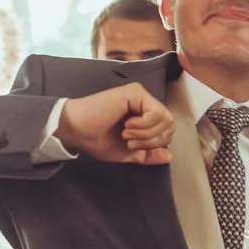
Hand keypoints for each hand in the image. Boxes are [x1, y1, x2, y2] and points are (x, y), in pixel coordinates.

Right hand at [56, 83, 173, 164]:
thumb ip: (148, 155)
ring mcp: (141, 96)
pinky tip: (127, 125)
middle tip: (129, 141)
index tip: (132, 146)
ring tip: (126, 133)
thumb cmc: (98, 139)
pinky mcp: (136, 92)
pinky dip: (144, 125)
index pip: (167, 132)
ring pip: (166, 119)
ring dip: (146, 133)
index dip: (154, 145)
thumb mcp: (128, 153)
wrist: (78, 130)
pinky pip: (156, 113)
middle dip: (152, 141)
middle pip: (170, 126)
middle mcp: (145, 104)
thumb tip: (169, 156)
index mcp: (145, 117)